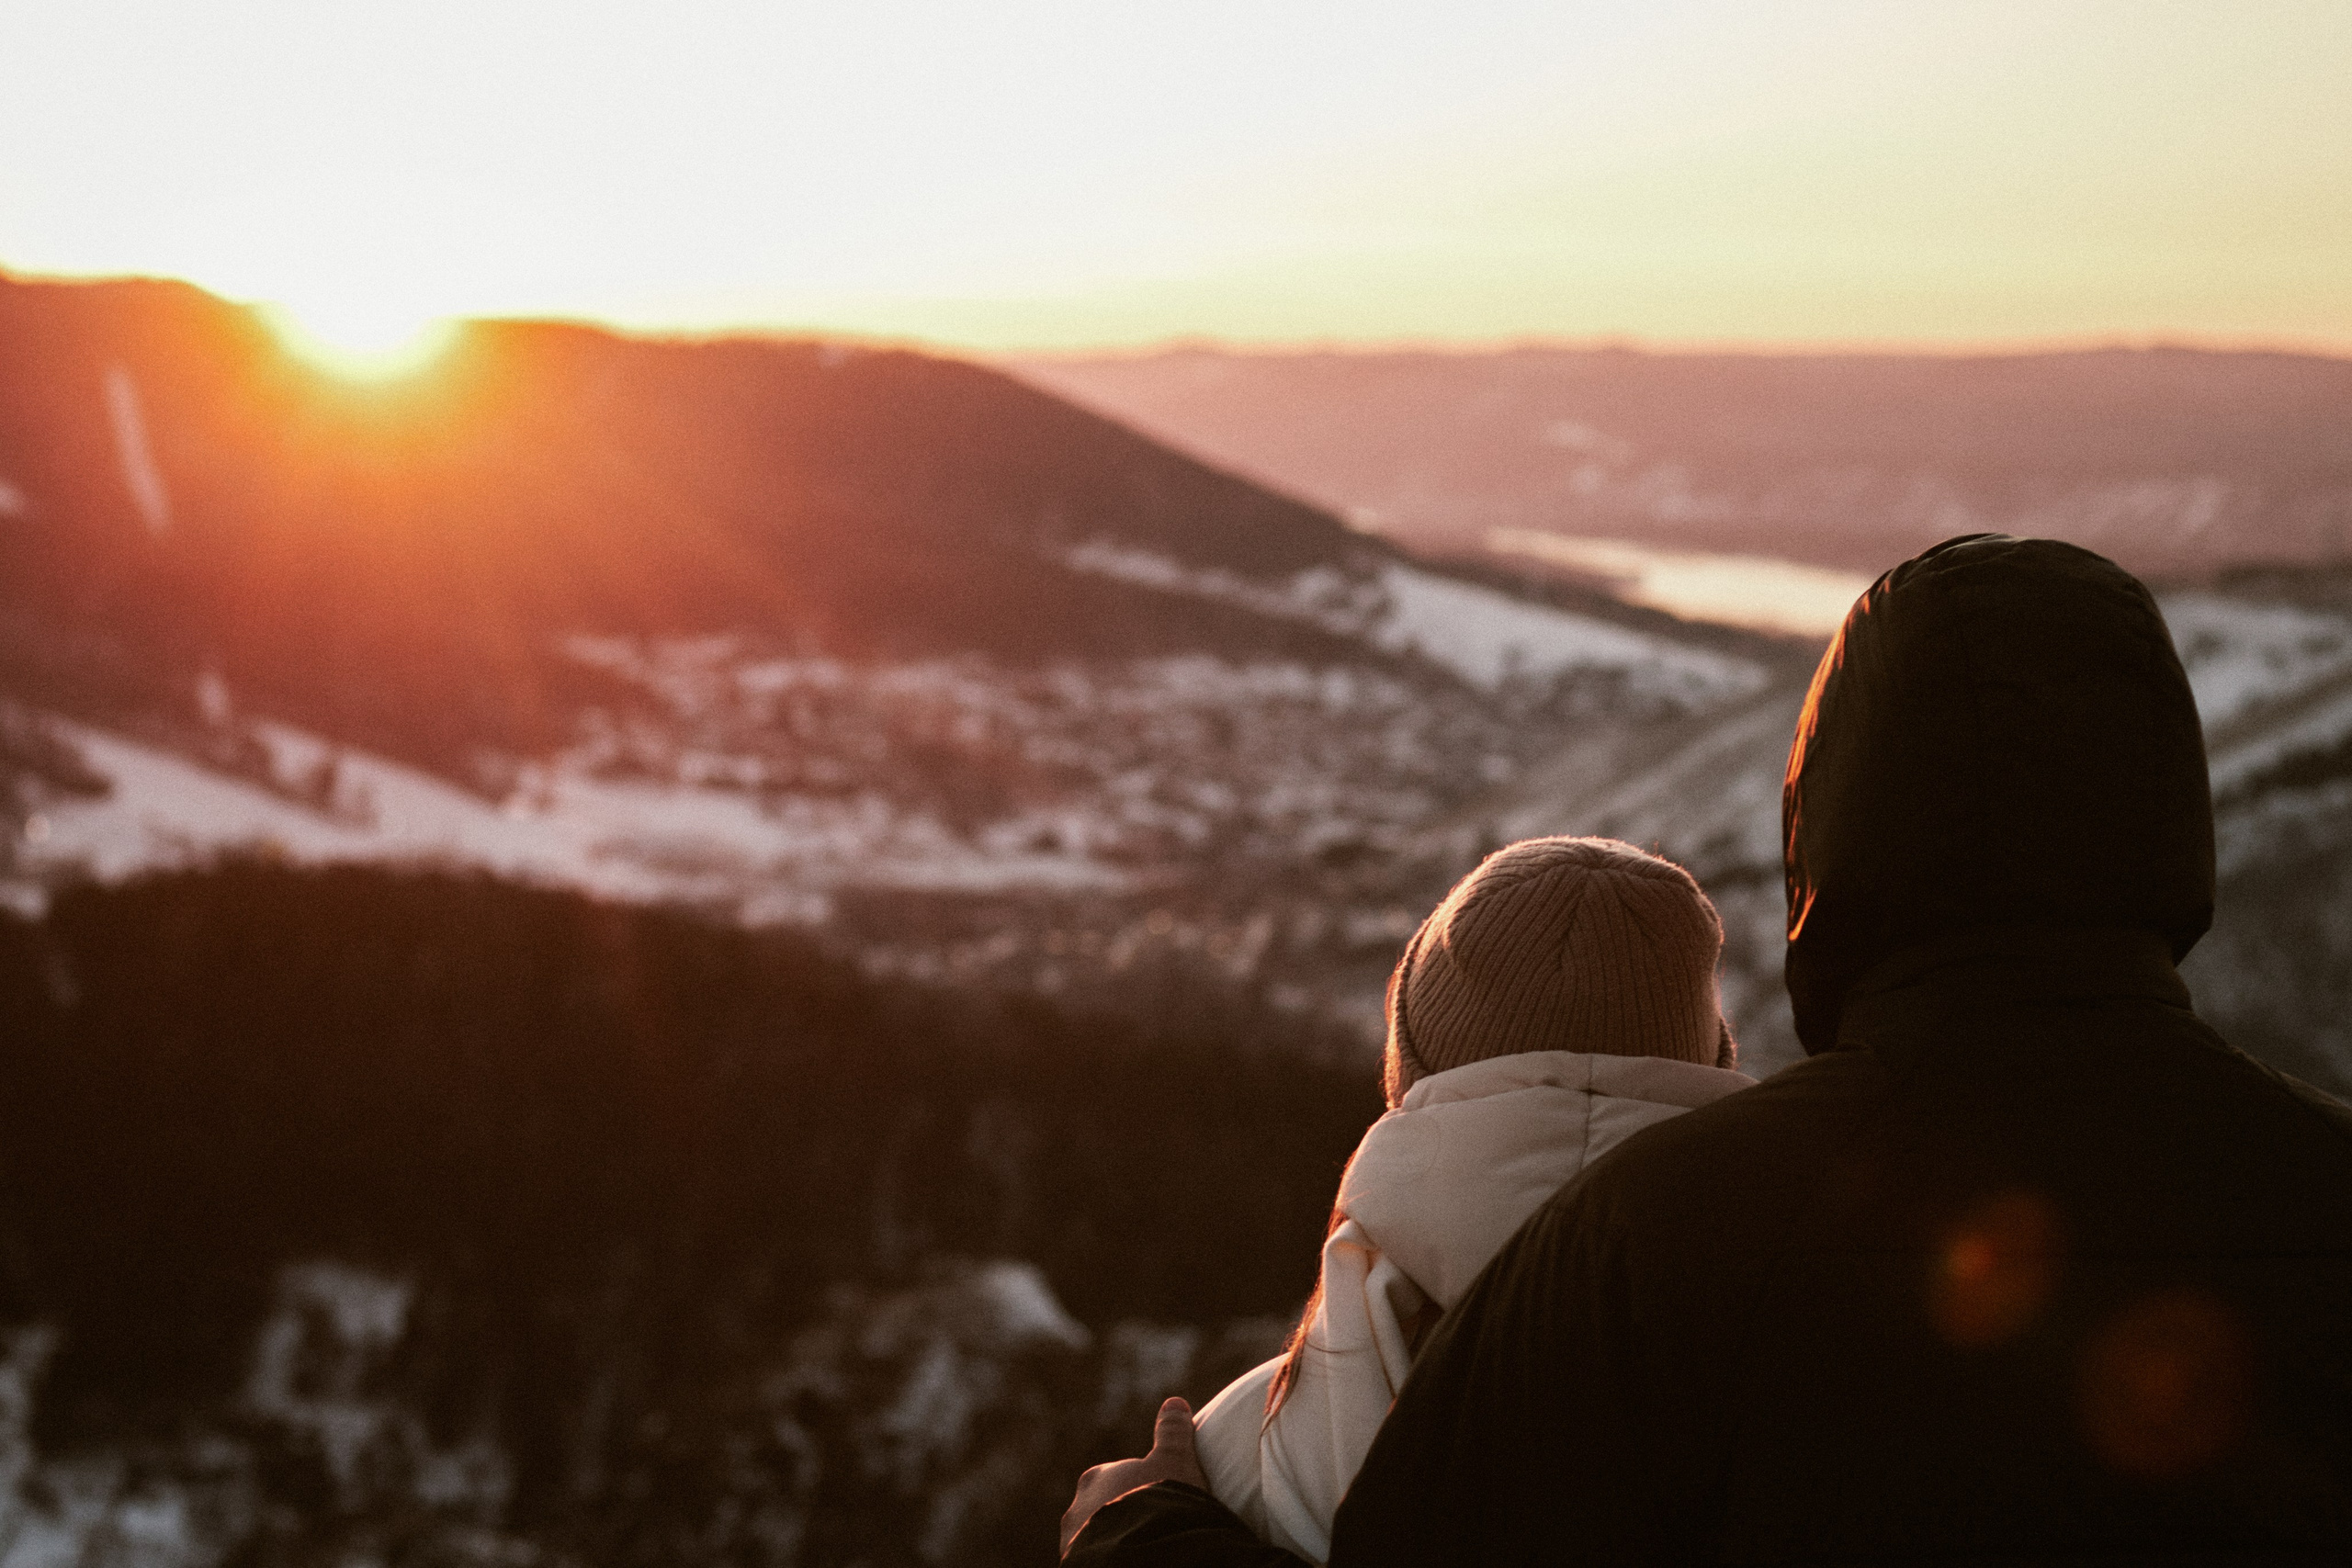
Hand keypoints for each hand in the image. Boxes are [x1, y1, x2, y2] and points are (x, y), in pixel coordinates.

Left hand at [1059, 1395, 1208, 1556]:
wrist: (1141, 1552)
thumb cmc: (1159, 1503)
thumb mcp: (1174, 1462)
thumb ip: (1172, 1434)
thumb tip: (1173, 1403)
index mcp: (1096, 1479)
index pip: (1116, 1481)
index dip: (1141, 1491)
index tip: (1160, 1502)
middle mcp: (1077, 1509)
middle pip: (1104, 1511)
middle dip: (1124, 1518)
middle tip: (1153, 1529)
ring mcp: (1073, 1544)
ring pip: (1098, 1540)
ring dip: (1116, 1543)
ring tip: (1146, 1549)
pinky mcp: (1077, 1567)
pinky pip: (1098, 1560)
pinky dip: (1113, 1560)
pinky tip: (1136, 1560)